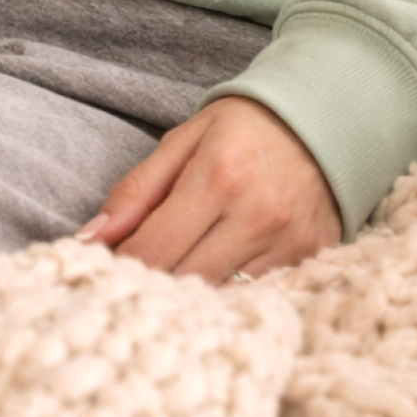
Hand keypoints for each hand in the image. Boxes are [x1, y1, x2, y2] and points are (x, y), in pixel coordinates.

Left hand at [78, 94, 340, 281]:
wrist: (325, 118)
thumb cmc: (245, 126)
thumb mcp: (185, 139)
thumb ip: (137, 190)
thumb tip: (92, 238)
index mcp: (217, 175)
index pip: (152, 250)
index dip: (121, 266)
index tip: (107, 267)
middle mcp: (255, 213)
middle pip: (182, 281)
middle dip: (151, 286)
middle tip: (135, 278)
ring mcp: (286, 241)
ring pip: (217, 298)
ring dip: (188, 296)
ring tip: (175, 277)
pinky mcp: (309, 258)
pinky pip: (253, 297)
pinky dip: (228, 294)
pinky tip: (216, 277)